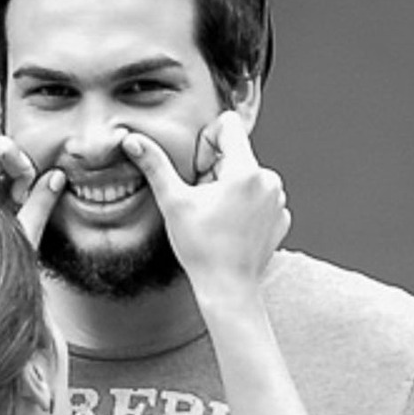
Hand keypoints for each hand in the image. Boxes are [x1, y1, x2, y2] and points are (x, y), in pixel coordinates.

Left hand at [0, 132, 66, 247]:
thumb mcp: (22, 236)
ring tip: (18, 209)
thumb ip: (40, 203)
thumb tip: (56, 177)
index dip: (10, 154)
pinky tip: (12, 212)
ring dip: (14, 182)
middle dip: (17, 170)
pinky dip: (7, 190)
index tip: (26, 180)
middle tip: (23, 198)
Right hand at [116, 113, 285, 297]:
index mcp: (245, 169)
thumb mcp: (173, 203)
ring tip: (216, 218)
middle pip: (236, 154)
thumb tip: (132, 140)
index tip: (198, 172)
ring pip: (248, 176)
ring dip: (229, 189)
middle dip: (215, 171)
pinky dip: (245, 207)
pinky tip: (231, 229)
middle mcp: (268, 179)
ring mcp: (278, 200)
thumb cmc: (201, 249)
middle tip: (202, 203)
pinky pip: (260, 198)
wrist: (228, 289)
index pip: (228, 125)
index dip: (206, 143)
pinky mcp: (281, 217)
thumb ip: (155, 165)